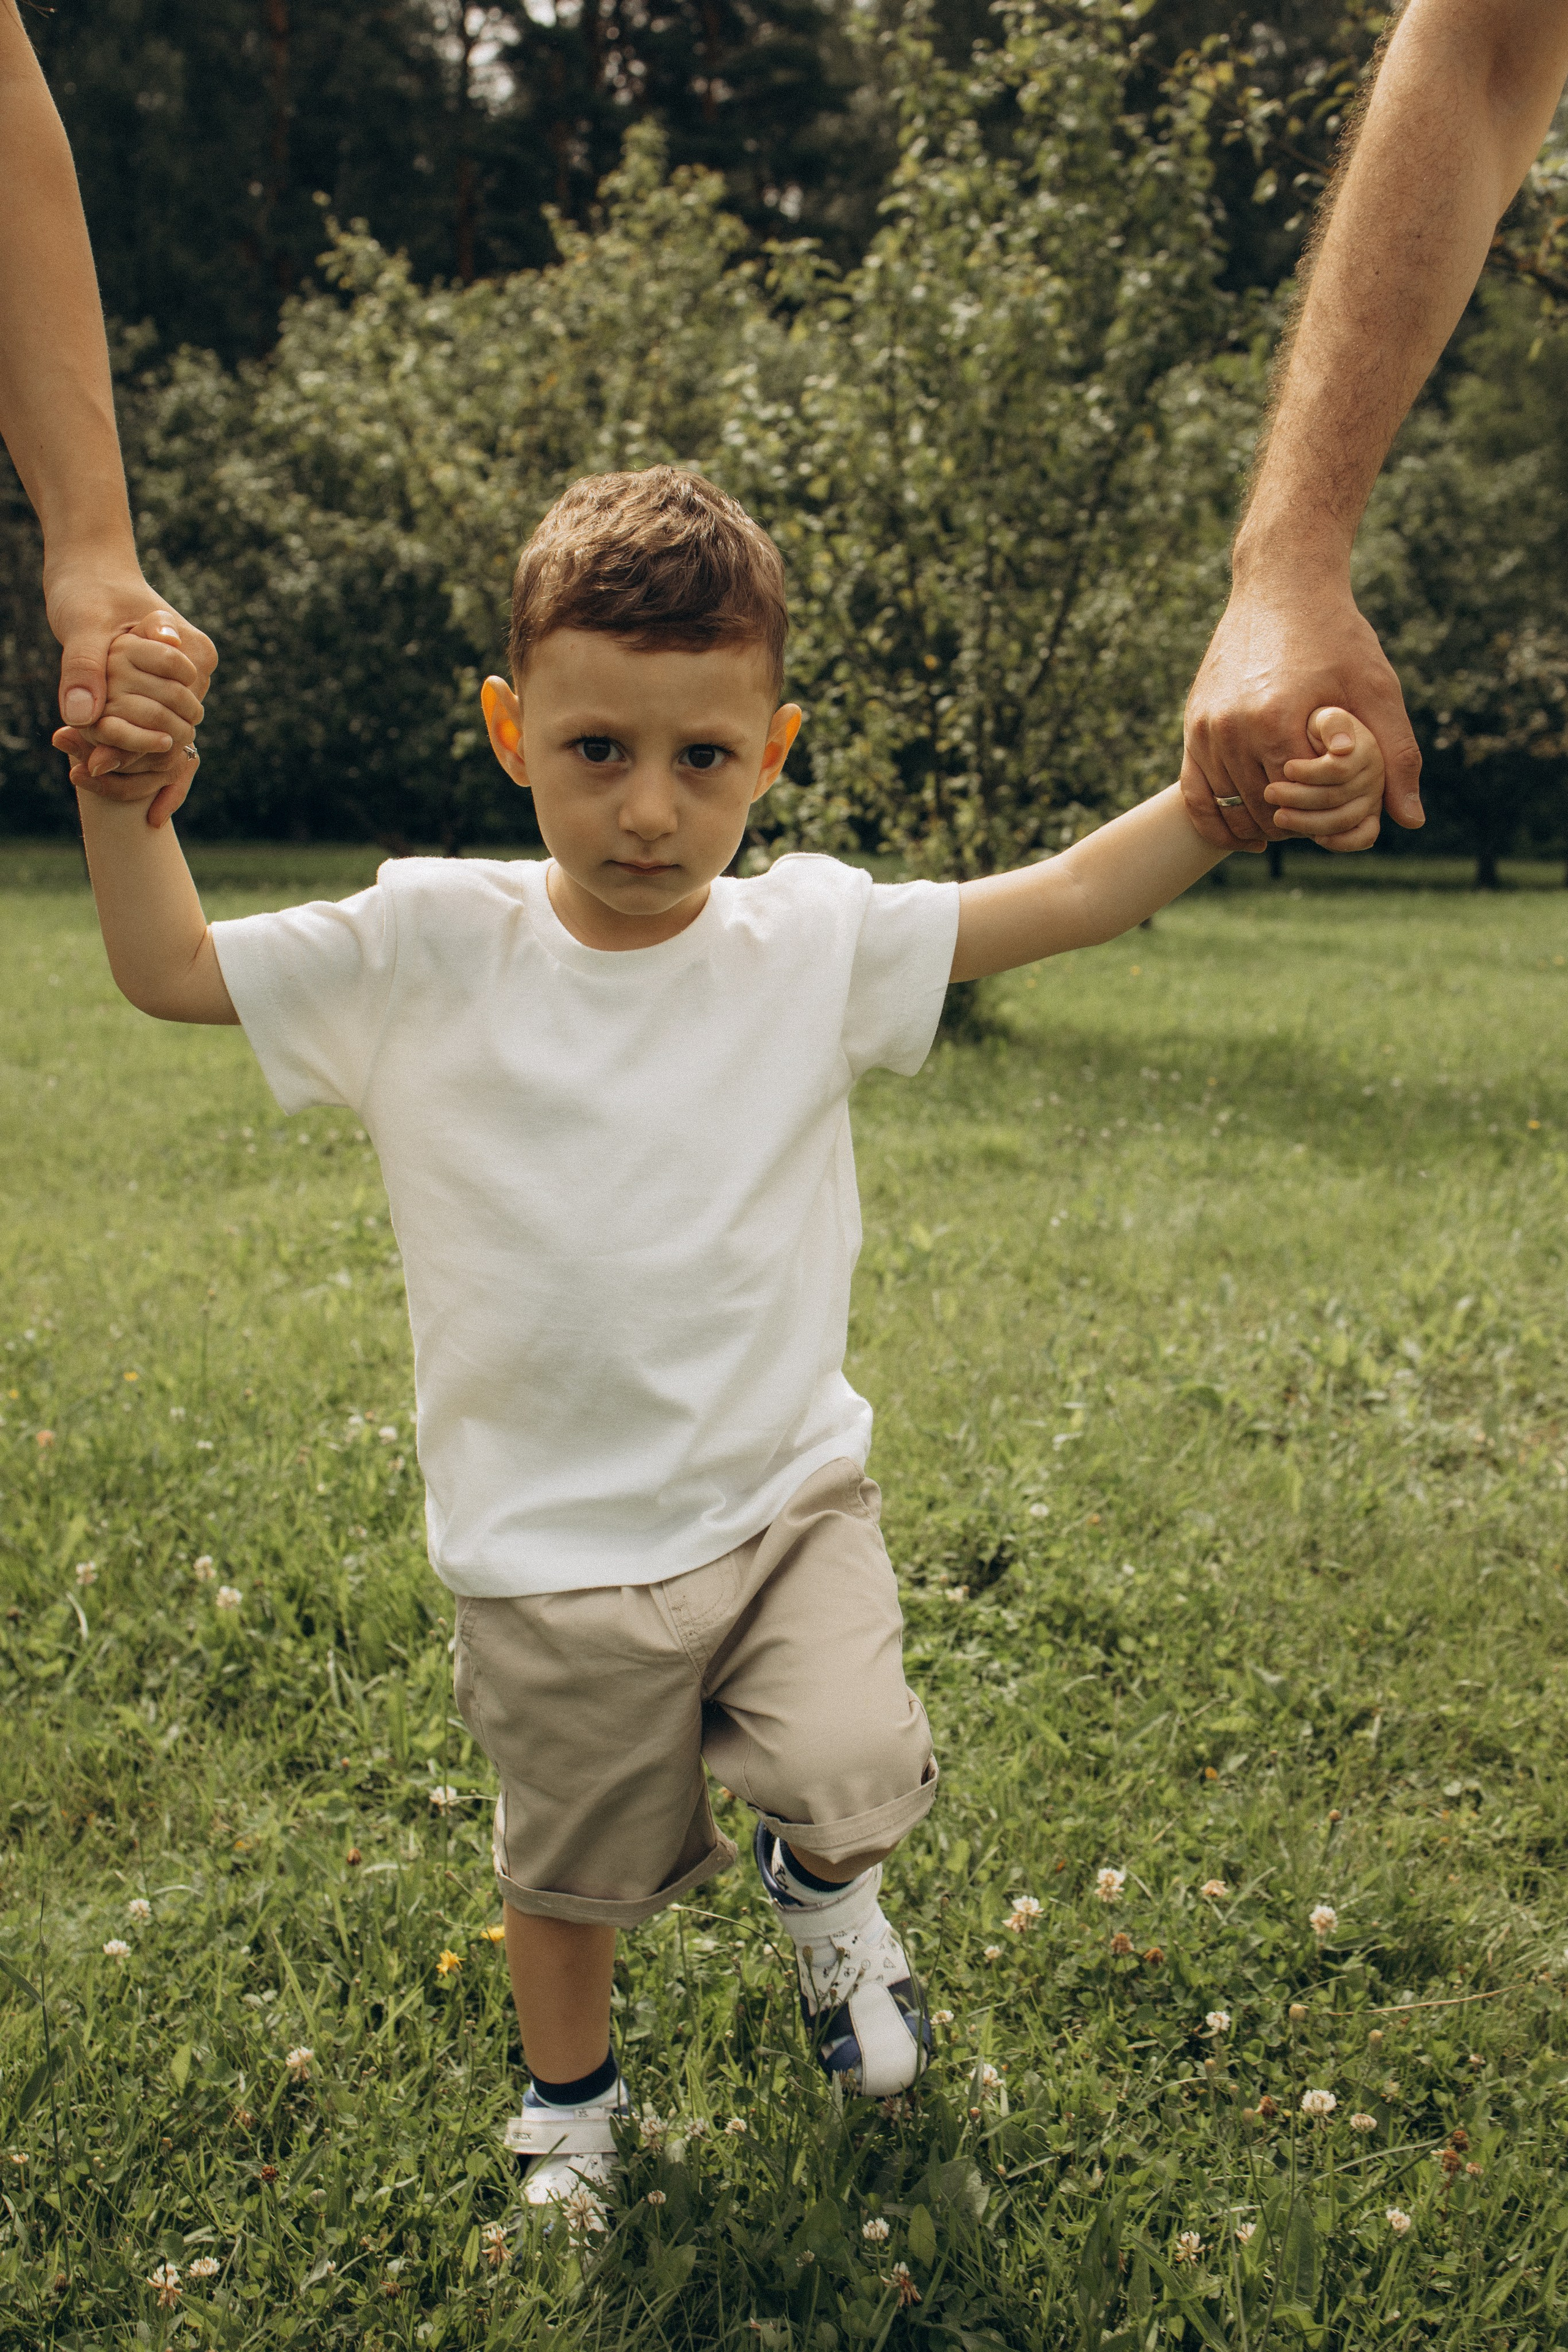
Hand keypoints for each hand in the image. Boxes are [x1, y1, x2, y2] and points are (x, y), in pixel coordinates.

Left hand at [44, 559, 215, 819]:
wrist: (90, 574)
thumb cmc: (89, 589)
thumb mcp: (81, 625)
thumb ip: (83, 667)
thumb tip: (82, 717)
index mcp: (194, 651)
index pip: (175, 712)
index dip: (135, 743)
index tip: (96, 763)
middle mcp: (197, 672)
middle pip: (172, 733)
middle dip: (130, 756)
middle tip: (82, 770)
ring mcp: (185, 683)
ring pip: (163, 738)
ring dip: (127, 755)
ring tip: (81, 764)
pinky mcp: (165, 692)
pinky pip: (153, 732)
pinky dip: (125, 748)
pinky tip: (92, 758)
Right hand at [1181, 572, 1421, 850]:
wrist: (1281, 586)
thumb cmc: (1336, 635)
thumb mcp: (1378, 689)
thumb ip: (1396, 755)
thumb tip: (1411, 820)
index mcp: (1276, 723)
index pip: (1302, 803)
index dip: (1328, 815)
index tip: (1347, 810)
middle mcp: (1232, 730)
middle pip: (1265, 811)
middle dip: (1297, 823)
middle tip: (1323, 817)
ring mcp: (1205, 730)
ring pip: (1230, 808)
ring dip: (1262, 824)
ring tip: (1294, 818)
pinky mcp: (1192, 727)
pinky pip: (1194, 796)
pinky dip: (1217, 822)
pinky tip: (1245, 835)